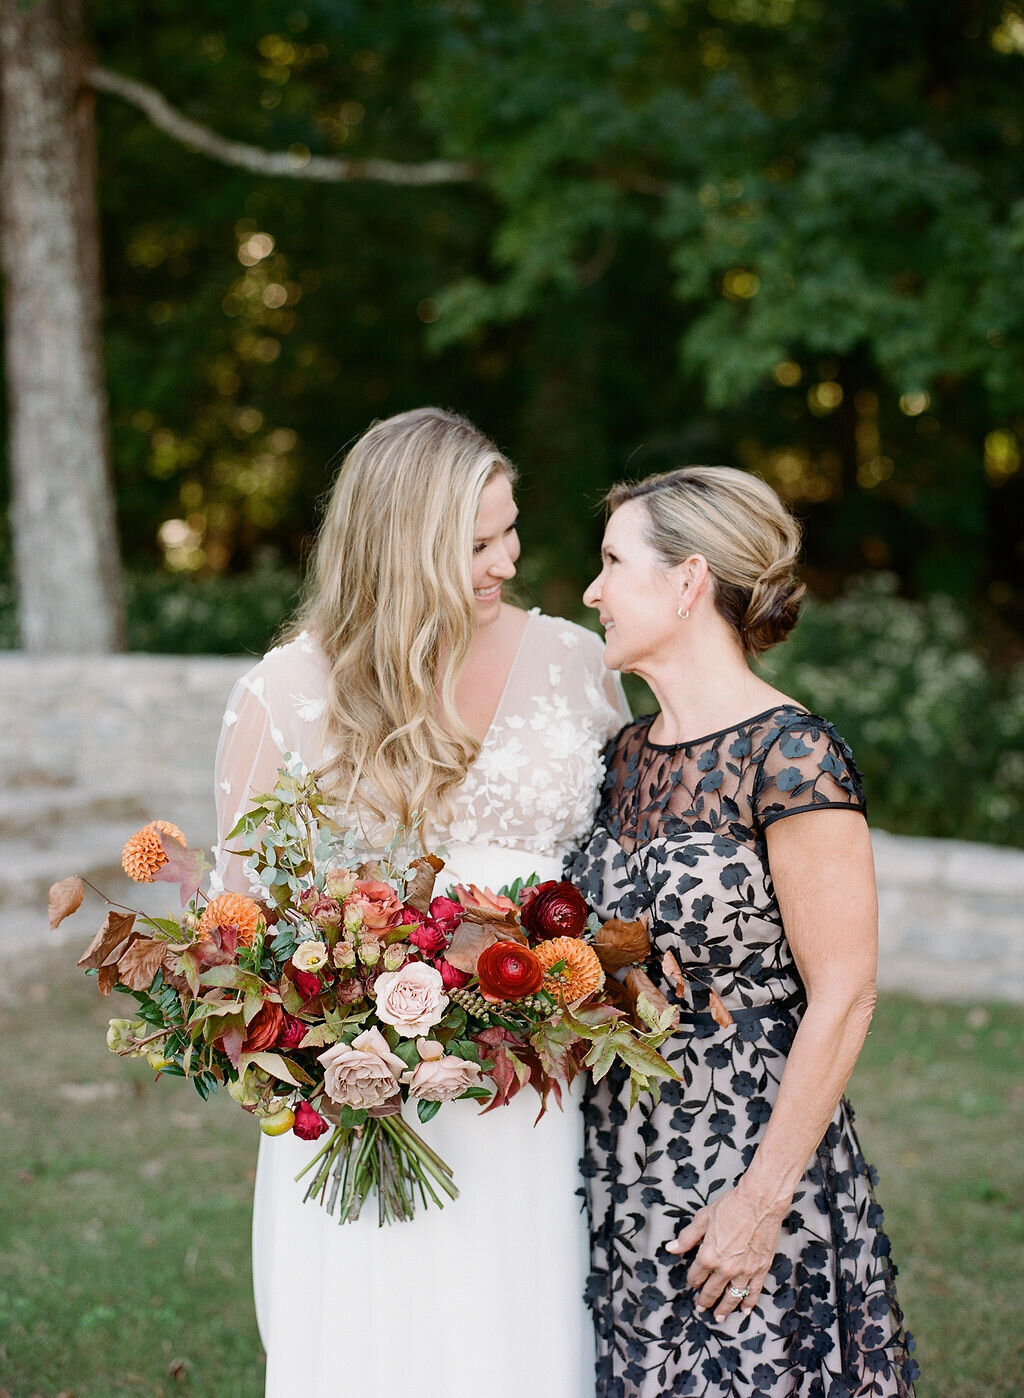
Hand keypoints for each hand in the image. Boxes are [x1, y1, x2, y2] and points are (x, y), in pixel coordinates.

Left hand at [665, 1185, 783, 1321]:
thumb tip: (671, 1248)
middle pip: (712, 1291)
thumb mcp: (703, 1218)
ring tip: (719, 1317)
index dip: (692, 1281)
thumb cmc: (731, 1207)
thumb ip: (687, 1237)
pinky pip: (753, 1293)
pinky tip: (744, 1310)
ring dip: (724, 1309)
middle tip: (701, 1307)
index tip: (692, 1283)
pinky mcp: (760, 1270)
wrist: (759, 1203)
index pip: (696, 1276)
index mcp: (708, 1256)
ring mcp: (744, 1271)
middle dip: (705, 1300)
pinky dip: (748, 1303)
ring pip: (732, 1297)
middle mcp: (725, 1268)